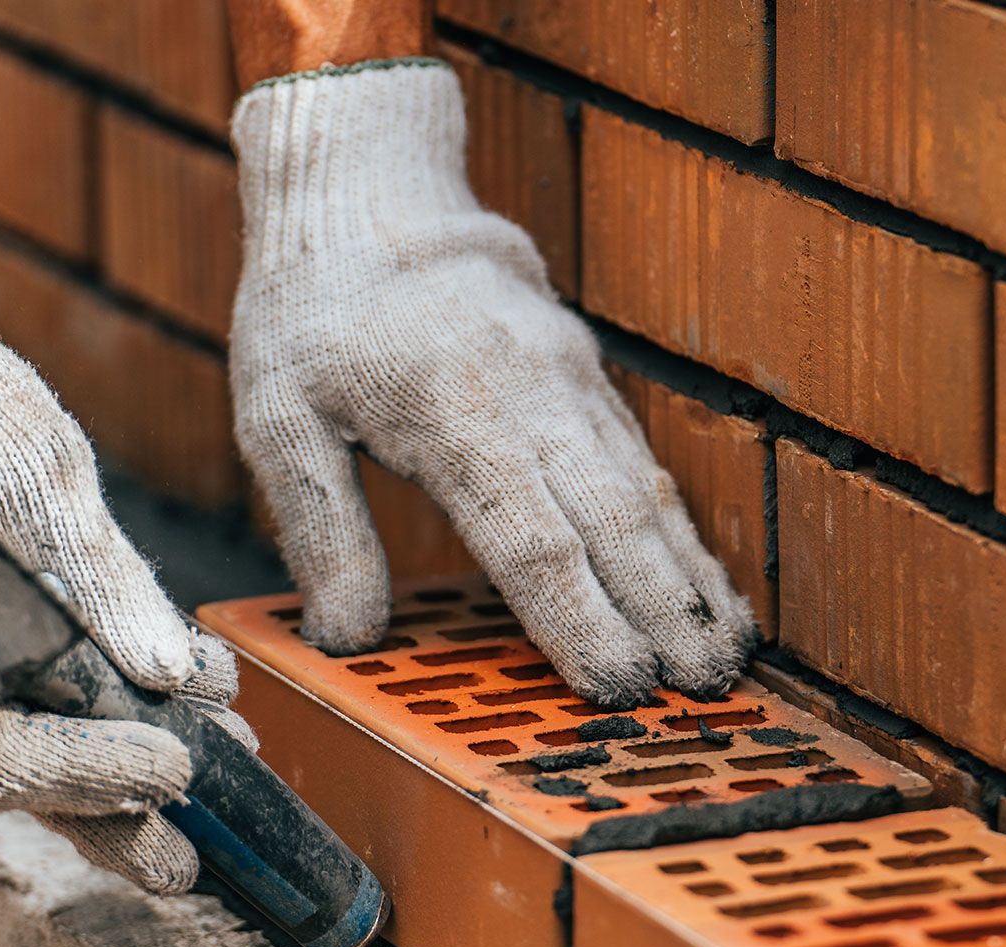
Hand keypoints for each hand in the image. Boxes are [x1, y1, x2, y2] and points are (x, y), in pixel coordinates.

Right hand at [0, 207, 250, 892]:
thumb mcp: (34, 476)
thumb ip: (100, 580)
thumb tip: (169, 675)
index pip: (4, 756)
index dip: (97, 772)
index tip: (180, 760)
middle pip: (24, 785)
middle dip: (119, 816)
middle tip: (195, 854)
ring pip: (39, 757)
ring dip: (129, 780)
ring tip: (224, 770)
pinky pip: (44, 707)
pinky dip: (118, 715)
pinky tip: (200, 700)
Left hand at [229, 60, 755, 706]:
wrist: (373, 194)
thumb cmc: (315, 312)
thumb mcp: (277, 413)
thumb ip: (320, 527)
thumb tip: (347, 637)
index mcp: (451, 415)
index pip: (532, 539)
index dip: (580, 620)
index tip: (620, 684)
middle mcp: (530, 399)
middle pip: (613, 523)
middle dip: (665, 614)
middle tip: (707, 693)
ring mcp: (571, 384)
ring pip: (644, 494)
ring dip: (690, 581)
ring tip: (729, 656)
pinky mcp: (587, 379)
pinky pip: (644, 466)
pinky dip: (681, 534)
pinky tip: (706, 587)